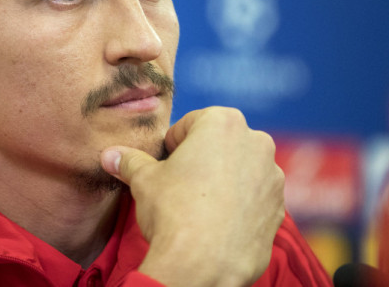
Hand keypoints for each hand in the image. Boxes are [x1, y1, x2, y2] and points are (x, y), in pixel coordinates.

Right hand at [101, 107, 284, 286]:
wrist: (203, 265)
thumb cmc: (174, 212)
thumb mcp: (143, 180)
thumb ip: (130, 161)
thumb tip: (110, 155)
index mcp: (223, 123)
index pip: (191, 124)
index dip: (173, 145)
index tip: (165, 164)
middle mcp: (256, 142)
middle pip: (220, 144)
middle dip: (202, 159)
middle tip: (180, 184)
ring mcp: (272, 177)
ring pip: (241, 170)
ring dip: (223, 181)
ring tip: (198, 206)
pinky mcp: (278, 208)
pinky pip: (254, 198)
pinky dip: (238, 205)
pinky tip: (217, 222)